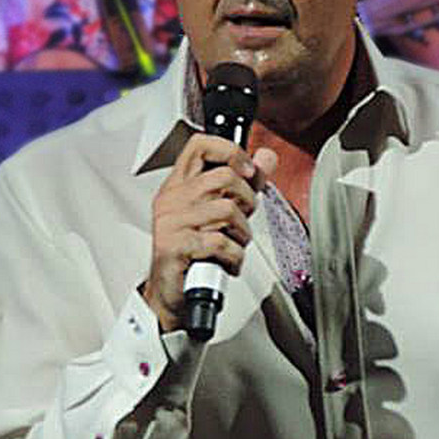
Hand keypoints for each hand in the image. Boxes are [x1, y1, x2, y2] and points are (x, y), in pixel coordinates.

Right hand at [142, 135, 276, 332]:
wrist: (174, 293)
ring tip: (232, 245)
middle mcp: (172, 199)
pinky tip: (226, 262)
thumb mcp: (221, 212)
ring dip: (241, 234)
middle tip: (241, 221)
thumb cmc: (196, 252)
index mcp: (180, 185)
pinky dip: (233, 256)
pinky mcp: (174, 247)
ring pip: (227, 210)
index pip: (201, 145)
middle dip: (246, 202)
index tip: (247, 171)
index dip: (231, 152)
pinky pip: (220, 241)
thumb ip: (245, 182)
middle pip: (223, 177)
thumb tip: (266, 156)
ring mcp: (171, 222)